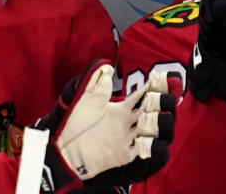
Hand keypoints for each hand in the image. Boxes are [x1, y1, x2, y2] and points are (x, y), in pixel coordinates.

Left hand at [36, 62, 176, 192]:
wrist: (63, 151)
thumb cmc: (73, 124)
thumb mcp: (85, 99)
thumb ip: (96, 82)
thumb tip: (107, 67)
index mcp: (121, 111)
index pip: (143, 96)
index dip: (154, 86)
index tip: (161, 76)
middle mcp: (128, 125)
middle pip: (155, 112)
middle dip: (162, 102)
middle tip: (157, 97)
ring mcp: (129, 141)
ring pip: (157, 131)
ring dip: (160, 123)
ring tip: (152, 116)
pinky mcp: (126, 157)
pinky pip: (149, 154)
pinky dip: (154, 147)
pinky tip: (149, 140)